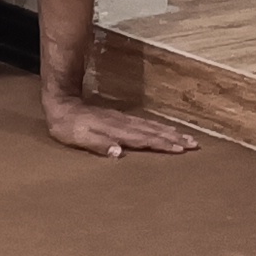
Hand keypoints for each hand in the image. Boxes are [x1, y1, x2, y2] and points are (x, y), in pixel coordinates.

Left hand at [41, 90, 201, 158]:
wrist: (62, 103)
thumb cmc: (68, 126)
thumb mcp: (77, 138)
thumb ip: (98, 144)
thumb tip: (118, 152)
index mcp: (116, 131)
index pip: (144, 139)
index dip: (163, 144)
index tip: (181, 149)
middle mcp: (124, 125)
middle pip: (153, 132)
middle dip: (174, 138)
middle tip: (194, 144)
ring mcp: (124, 120)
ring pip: (152, 126)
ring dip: (170, 132)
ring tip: (187, 137)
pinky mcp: (121, 118)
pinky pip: (145, 123)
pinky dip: (159, 126)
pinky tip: (165, 128)